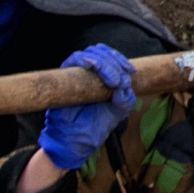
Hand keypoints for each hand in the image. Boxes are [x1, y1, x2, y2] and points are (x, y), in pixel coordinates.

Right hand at [33, 39, 136, 178]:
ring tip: (112, 80)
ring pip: (90, 53)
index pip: (110, 56)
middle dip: (114, 63)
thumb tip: (125, 86)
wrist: (76, 141)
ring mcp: (74, 73)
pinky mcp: (62, 76)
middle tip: (120, 81)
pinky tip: (96, 68)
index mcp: (101, 77)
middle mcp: (87, 72)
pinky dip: (87, 60)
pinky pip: (73, 60)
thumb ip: (126, 98)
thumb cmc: (95, 125)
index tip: (131, 70)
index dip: (121, 60)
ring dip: (104, 63)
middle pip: (101, 52)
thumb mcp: (118, 111)